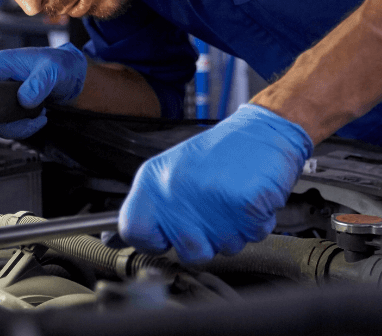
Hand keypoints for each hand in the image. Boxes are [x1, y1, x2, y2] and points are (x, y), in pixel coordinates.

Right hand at [0, 44, 86, 138]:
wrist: (73, 74)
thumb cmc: (60, 63)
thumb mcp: (52, 69)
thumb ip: (38, 83)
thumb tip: (24, 100)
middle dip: (3, 124)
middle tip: (25, 124)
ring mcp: (3, 96)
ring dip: (16, 128)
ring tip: (38, 119)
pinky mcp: (11, 108)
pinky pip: (8, 126)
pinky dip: (23, 128)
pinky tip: (39, 119)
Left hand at [118, 103, 312, 262]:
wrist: (264, 128)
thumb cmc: (221, 152)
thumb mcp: (172, 171)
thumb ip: (149, 208)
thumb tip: (117, 241)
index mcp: (153, 180)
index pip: (133, 230)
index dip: (153, 240)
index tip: (166, 234)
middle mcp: (176, 189)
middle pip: (188, 252)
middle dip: (208, 240)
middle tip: (215, 210)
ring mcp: (210, 198)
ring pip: (225, 248)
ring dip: (235, 230)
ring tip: (233, 198)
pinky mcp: (244, 203)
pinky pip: (253, 236)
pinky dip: (258, 222)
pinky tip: (251, 197)